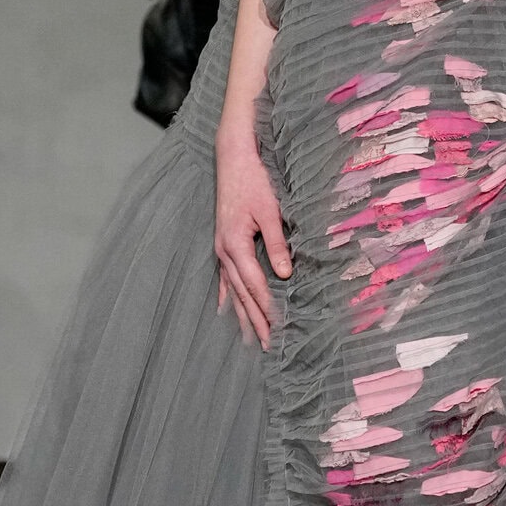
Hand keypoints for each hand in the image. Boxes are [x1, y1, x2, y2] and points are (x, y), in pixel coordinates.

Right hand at [214, 132, 290, 350]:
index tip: (279, 330)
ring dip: (242, 315)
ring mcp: (220, 249)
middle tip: (267, 347)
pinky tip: (228, 311)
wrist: (233, 158)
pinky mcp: (222, 244)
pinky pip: (224, 279)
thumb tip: (284, 274)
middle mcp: (224, 251)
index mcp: (235, 245)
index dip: (268, 309)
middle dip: (255, 321)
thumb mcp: (270, 211)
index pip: (256, 286)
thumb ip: (277, 244)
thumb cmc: (254, 181)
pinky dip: (229, 297)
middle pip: (242, 295)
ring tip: (250, 339)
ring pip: (232, 290)